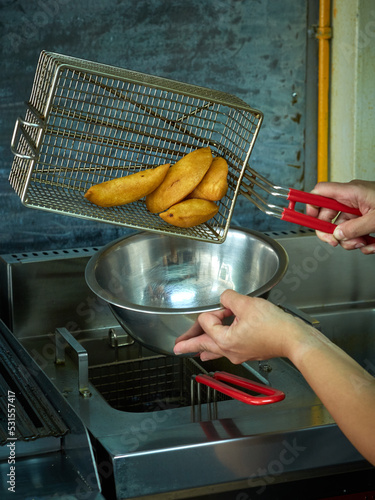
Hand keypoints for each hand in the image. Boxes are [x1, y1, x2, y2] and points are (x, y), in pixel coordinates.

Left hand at [173, 289, 309, 362]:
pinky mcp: (248, 352)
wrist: (294, 339)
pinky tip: (217, 349)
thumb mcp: (247, 304)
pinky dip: (219, 347)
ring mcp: (239, 354)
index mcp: (225, 340)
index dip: (215, 310)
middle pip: (203, 345)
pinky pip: (227, 350)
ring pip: (214, 350)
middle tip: (177, 348)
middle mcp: (229, 351)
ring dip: (203, 348)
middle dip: (189, 344)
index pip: (207, 321)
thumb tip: (225, 298)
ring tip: (192, 351)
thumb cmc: (275, 327)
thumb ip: (229, 298)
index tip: (227, 307)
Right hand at [306, 180, 374, 253]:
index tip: (308, 219)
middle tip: (335, 242)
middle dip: (331, 232)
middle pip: (328, 215)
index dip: (310, 205)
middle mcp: (352, 199)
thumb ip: (354, 228)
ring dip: (350, 241)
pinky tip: (372, 243)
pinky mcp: (366, 217)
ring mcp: (359, 208)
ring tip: (364, 243)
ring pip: (342, 227)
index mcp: (351, 192)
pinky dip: (362, 242)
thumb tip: (337, 235)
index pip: (320, 192)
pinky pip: (355, 231)